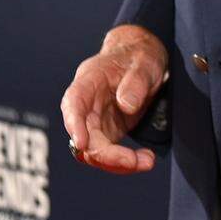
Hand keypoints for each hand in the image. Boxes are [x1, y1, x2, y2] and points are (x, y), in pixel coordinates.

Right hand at [61, 25, 168, 173]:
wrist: (142, 59)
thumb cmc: (138, 56)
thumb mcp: (144, 61)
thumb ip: (136, 81)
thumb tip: (127, 105)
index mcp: (89, 81)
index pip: (74, 102)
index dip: (74, 124)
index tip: (82, 143)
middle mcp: (87, 105)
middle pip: (84, 136)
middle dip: (106, 154)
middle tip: (134, 161)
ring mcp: (96, 122)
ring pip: (94, 152)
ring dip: (117, 163)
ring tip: (147, 162)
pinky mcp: (108, 132)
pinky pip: (109, 154)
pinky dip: (124, 162)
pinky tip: (144, 159)